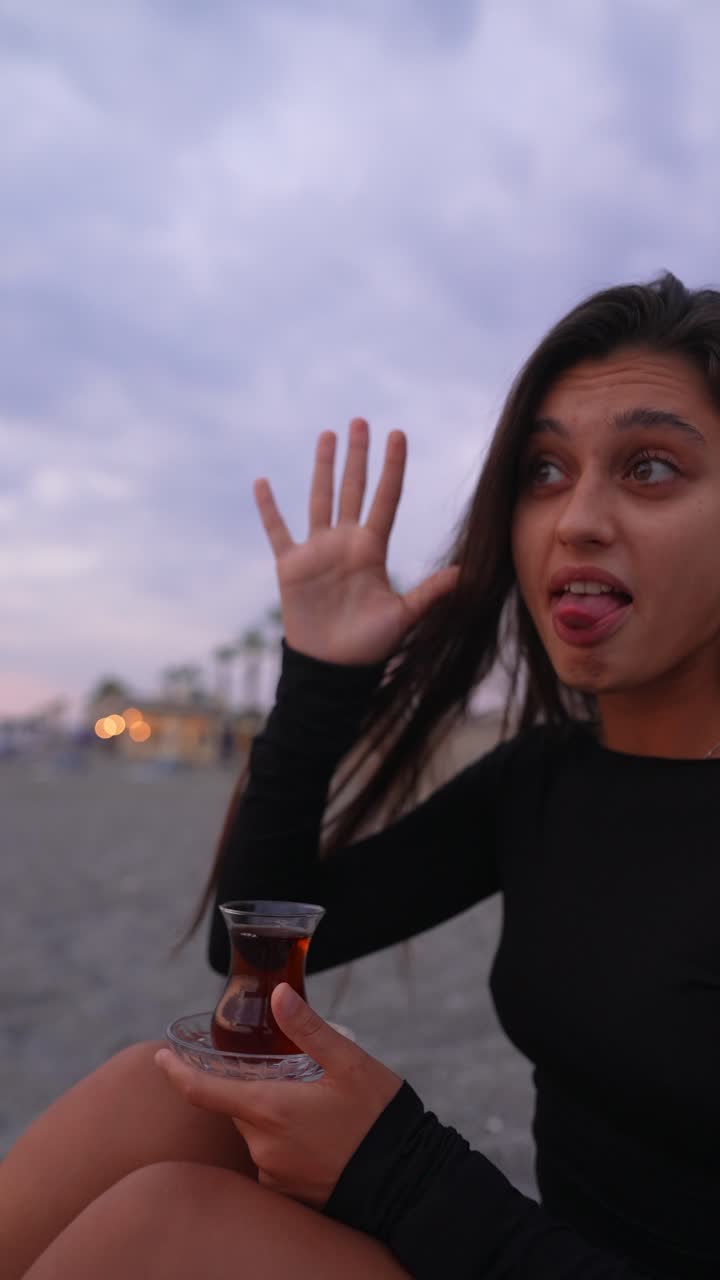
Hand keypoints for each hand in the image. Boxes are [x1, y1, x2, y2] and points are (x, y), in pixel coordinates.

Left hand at [155, 983, 402, 1208]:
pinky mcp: (289, 1194)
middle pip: (238, 1108)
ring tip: (317, 1109)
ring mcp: (274, 1174)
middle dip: (254, 1089)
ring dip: (273, 1116)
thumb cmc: (379, 1116)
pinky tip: (319, 1136)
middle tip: (292, 1076)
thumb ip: (309, 1028)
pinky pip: (273, 1160)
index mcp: (271, 1108)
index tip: (160, 1057)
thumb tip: (278, 994)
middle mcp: (264, 1146)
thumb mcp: (349, 1062)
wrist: (408, 1181)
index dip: (177, 1073)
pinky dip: (286, 1142)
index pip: (204, 1092)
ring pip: (258, 1134)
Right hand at [254, 418, 458, 664]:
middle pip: (353, 489)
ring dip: (323, 468)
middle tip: (361, 421)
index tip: (398, 434)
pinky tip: (262, 482)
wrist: (333, 668)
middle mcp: (346, 543)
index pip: (385, 498)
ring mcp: (318, 552)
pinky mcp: (291, 566)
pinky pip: (278, 531)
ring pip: (320, 499)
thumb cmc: (370, 646)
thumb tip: (465, 573)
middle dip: (358, 455)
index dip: (392, 467)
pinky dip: (269, 508)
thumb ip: (429, 593)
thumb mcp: (403, 617)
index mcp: (373, 549)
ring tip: (328, 435)